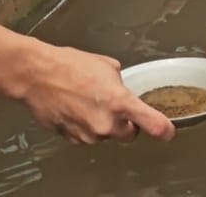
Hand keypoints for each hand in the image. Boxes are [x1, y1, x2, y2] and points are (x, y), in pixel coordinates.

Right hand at [19, 42, 174, 144]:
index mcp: (120, 102)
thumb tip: (121, 89)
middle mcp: (106, 123)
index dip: (163, 129)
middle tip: (115, 105)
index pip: (152, 124)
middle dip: (126, 123)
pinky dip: (85, 126)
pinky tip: (75, 108)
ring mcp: (88, 134)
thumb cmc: (70, 66)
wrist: (37, 75)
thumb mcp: (106, 65)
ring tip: (87, 101)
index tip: (168, 131)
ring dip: (103, 123)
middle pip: (128, 134)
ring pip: (106, 135)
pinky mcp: (72, 139)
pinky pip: (87, 136)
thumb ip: (120, 83)